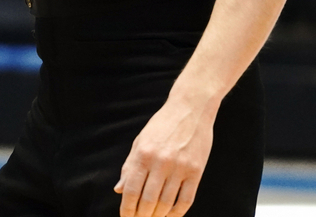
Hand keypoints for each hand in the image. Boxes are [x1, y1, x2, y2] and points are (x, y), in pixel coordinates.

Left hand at [115, 95, 215, 216]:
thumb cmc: (161, 126)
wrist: (190, 109)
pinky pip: (186, 200)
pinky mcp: (196, 171)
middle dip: (141, 216)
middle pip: (148, 201)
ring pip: (166, 203)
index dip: (127, 208)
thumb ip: (129, 166)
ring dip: (158, 216)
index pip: (131, 190)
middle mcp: (161, 162)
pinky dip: (177, 213)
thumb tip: (119, 189)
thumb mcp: (140, 141)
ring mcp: (180, 168)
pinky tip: (170, 216)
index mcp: (143, 154)